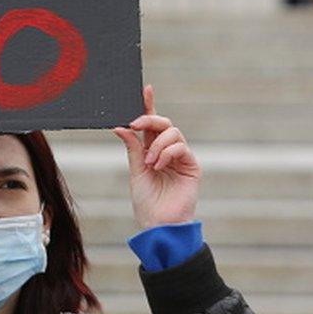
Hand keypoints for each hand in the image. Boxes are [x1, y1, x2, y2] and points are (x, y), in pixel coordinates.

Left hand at [113, 85, 200, 229]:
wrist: (159, 224)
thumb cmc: (146, 202)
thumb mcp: (135, 171)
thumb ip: (132, 148)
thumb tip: (120, 127)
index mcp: (150, 150)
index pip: (150, 124)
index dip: (149, 105)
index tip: (145, 89)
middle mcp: (166, 151)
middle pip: (163, 123)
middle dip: (149, 119)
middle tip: (136, 125)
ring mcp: (180, 157)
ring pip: (173, 133)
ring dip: (157, 144)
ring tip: (150, 163)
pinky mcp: (192, 166)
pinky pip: (181, 147)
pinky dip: (167, 153)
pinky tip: (158, 165)